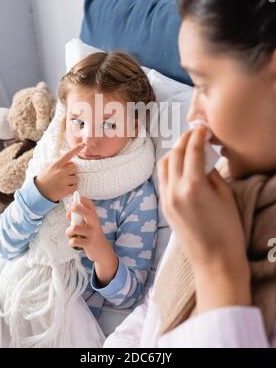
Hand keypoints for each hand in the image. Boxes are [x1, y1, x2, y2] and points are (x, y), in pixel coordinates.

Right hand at [35, 144, 81, 201]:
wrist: (39, 193)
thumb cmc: (45, 179)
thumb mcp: (50, 168)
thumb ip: (60, 165)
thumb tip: (72, 162)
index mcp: (56, 165)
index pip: (68, 155)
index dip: (76, 149)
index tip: (83, 144)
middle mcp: (61, 171)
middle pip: (75, 168)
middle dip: (71, 172)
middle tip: (64, 176)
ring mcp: (64, 181)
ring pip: (76, 178)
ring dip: (72, 181)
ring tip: (63, 183)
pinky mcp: (66, 190)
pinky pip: (75, 187)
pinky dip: (72, 188)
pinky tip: (64, 189)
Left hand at [66, 197, 117, 284]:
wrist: (102, 251)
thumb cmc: (91, 235)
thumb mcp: (86, 225)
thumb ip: (77, 219)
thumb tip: (67, 213)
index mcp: (94, 216)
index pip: (89, 203)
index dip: (80, 199)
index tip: (73, 201)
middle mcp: (94, 222)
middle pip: (83, 211)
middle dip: (74, 208)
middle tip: (70, 212)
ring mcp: (92, 233)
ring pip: (74, 228)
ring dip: (68, 232)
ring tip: (71, 235)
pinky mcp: (89, 243)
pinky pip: (74, 241)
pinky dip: (71, 242)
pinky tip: (75, 243)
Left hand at [158, 126, 250, 310]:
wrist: (214, 261)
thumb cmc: (226, 230)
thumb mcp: (224, 195)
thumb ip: (211, 173)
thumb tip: (203, 158)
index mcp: (193, 186)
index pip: (192, 150)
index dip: (198, 135)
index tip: (203, 128)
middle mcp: (174, 190)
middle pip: (174, 153)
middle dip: (184, 139)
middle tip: (195, 133)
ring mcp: (166, 199)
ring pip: (163, 164)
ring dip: (173, 151)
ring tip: (186, 147)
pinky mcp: (164, 207)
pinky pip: (162, 178)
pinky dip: (169, 166)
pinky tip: (180, 165)